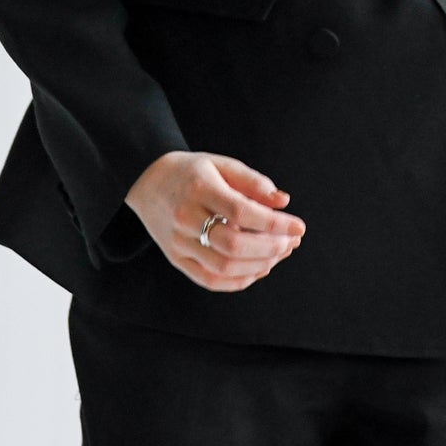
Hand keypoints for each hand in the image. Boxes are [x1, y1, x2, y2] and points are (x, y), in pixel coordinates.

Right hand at [124, 151, 305, 292]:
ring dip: (259, 265)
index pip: (241, 212)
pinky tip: (259, 269)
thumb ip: (254, 182)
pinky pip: (209, 280)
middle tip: (292, 242)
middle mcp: (186, 219)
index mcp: (199, 189)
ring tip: (280, 254)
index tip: (299, 226)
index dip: (274, 223)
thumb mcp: (223, 164)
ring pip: (222, 267)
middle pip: (232, 245)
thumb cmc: (192, 172)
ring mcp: (178, 243)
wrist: (147, 183)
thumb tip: (283, 201)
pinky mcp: (176, 259)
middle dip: (270, 248)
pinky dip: (239, 281)